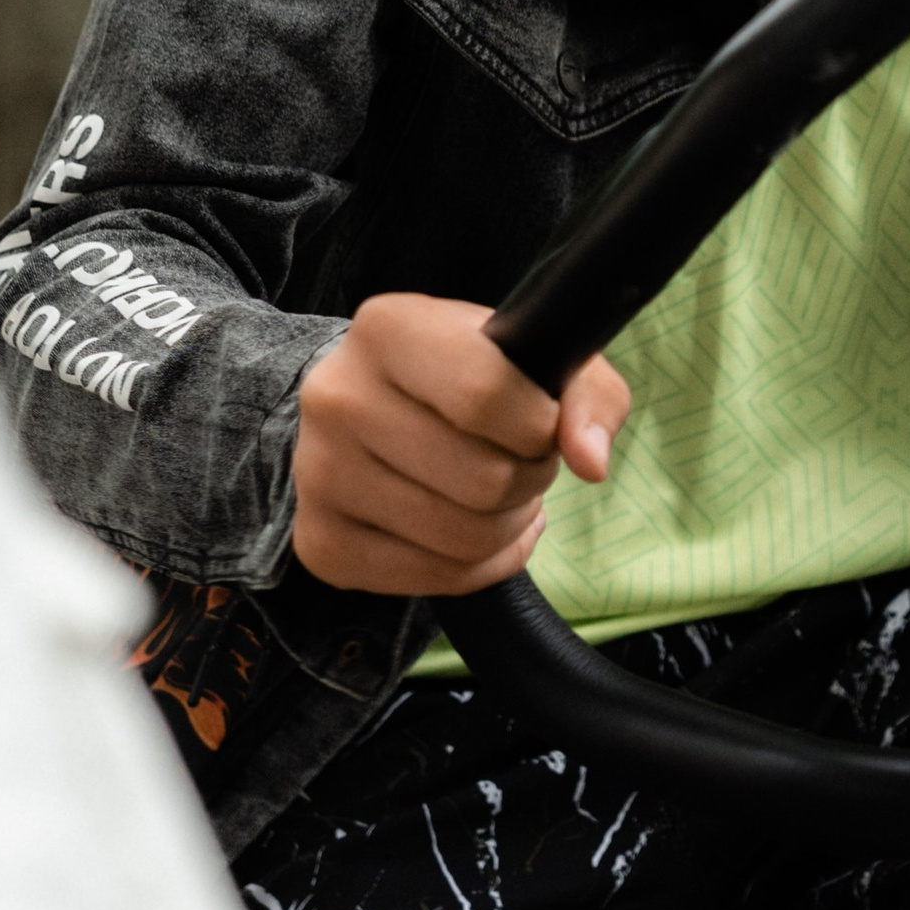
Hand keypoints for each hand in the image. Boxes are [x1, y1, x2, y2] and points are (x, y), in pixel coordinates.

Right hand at [291, 291, 630, 597]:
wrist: (374, 405)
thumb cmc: (466, 373)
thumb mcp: (536, 355)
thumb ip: (586, 393)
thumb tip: (590, 462)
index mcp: (387, 328)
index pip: (486, 396)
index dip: (540, 425)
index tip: (542, 423)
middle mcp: (337, 396)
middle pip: (482, 480)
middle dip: (529, 480)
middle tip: (522, 462)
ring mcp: (318, 473)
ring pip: (462, 539)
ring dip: (510, 526)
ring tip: (502, 496)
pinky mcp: (321, 542)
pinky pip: (433, 581)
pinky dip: (480, 568)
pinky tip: (478, 532)